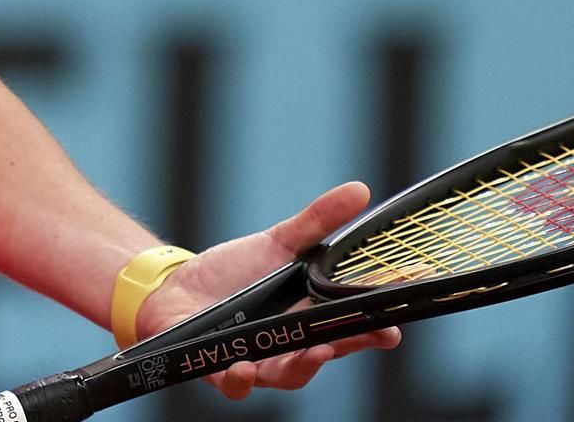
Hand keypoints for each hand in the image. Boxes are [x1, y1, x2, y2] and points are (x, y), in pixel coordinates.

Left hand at [134, 181, 402, 398]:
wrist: (177, 287)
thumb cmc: (235, 273)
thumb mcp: (277, 243)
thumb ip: (318, 222)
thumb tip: (360, 190)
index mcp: (309, 317)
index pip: (351, 326)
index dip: (377, 328)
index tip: (396, 323)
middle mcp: (289, 344)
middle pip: (328, 352)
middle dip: (350, 344)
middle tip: (370, 333)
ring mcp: (257, 359)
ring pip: (287, 375)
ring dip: (303, 366)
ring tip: (315, 352)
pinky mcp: (219, 367)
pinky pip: (234, 383)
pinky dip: (241, 379)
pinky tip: (244, 367)